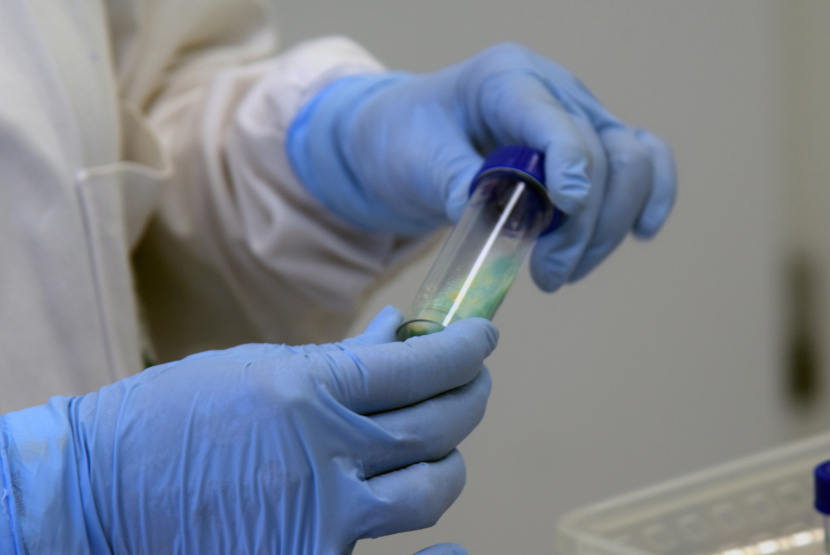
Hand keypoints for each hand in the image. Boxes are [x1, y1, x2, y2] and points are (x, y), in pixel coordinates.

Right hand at [0, 306, 495, 553]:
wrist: (95, 496)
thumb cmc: (169, 421)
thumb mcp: (254, 369)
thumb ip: (338, 358)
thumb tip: (398, 329)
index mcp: (309, 391)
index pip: (417, 364)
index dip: (463, 348)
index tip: (482, 337)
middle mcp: (324, 453)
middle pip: (436, 425)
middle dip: (469, 395)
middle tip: (474, 380)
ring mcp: (321, 519)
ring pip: (430, 492)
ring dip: (451, 462)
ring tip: (446, 444)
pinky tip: (452, 547)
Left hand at [286, 42, 676, 291]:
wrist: (405, 136)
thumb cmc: (406, 140)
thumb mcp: (415, 160)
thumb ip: (457, 184)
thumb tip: (501, 226)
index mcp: (505, 79)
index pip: (557, 120)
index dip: (571, 166)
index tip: (568, 211)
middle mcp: (553, 89)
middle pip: (603, 152)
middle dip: (584, 225)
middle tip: (549, 277)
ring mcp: (578, 113)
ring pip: (630, 164)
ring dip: (609, 227)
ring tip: (564, 273)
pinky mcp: (591, 142)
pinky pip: (643, 159)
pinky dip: (650, 195)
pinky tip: (643, 232)